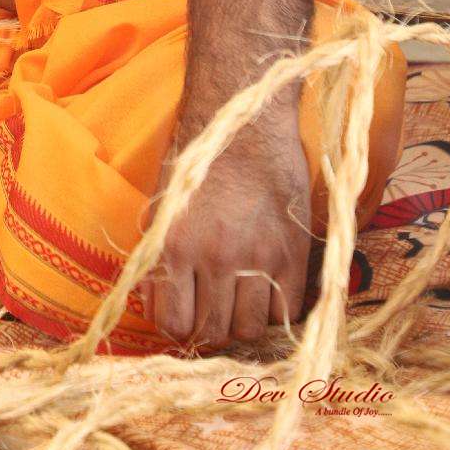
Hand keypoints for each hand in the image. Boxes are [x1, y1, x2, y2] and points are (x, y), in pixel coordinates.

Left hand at [135, 123, 311, 349]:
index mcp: (174, 244)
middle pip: (213, 332)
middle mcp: (214, 257)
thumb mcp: (164, 203)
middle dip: (210, 329)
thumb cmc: (199, 155)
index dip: (178, 327)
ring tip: (241, 304)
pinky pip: (286, 311)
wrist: (244, 116)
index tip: (184, 318)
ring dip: (242, 324)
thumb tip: (157, 306)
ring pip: (250, 330)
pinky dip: (276, 312)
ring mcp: (257, 257)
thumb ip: (158, 255)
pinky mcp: (293, 252)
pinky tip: (268, 294)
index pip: (173, 323)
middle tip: (214, 313)